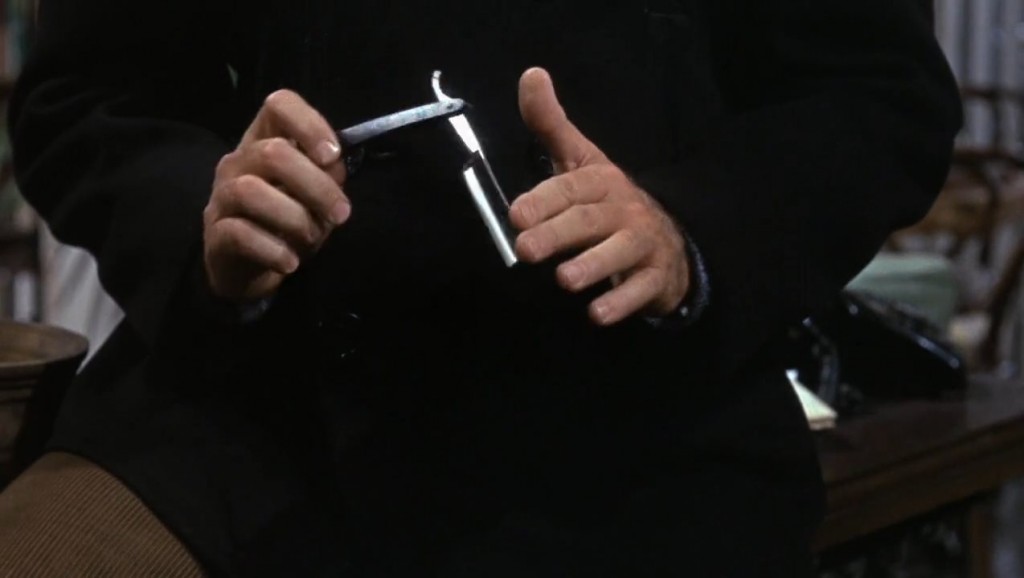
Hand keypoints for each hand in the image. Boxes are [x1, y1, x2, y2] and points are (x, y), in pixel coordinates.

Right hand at [204, 90, 348, 301]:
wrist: (252, 269)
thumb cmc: (288, 222)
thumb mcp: (315, 196)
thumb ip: (326, 174)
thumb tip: (333, 165)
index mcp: (264, 141)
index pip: (279, 105)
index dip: (309, 124)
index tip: (332, 156)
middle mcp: (237, 162)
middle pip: (272, 153)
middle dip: (316, 186)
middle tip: (339, 214)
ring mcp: (221, 197)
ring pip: (250, 191)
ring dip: (294, 218)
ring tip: (311, 239)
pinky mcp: (214, 235)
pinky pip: (239, 233)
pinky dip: (273, 249)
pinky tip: (290, 262)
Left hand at [510, 68, 688, 325]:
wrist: (667, 240)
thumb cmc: (608, 202)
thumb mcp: (580, 161)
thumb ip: (550, 125)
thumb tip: (531, 74)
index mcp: (599, 181)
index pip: (570, 187)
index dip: (544, 199)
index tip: (516, 214)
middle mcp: (622, 209)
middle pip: (588, 221)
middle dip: (557, 234)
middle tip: (525, 249)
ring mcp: (642, 244)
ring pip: (618, 253)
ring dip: (592, 266)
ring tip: (564, 281)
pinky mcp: (655, 278)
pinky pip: (641, 290)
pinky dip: (622, 303)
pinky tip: (598, 315)